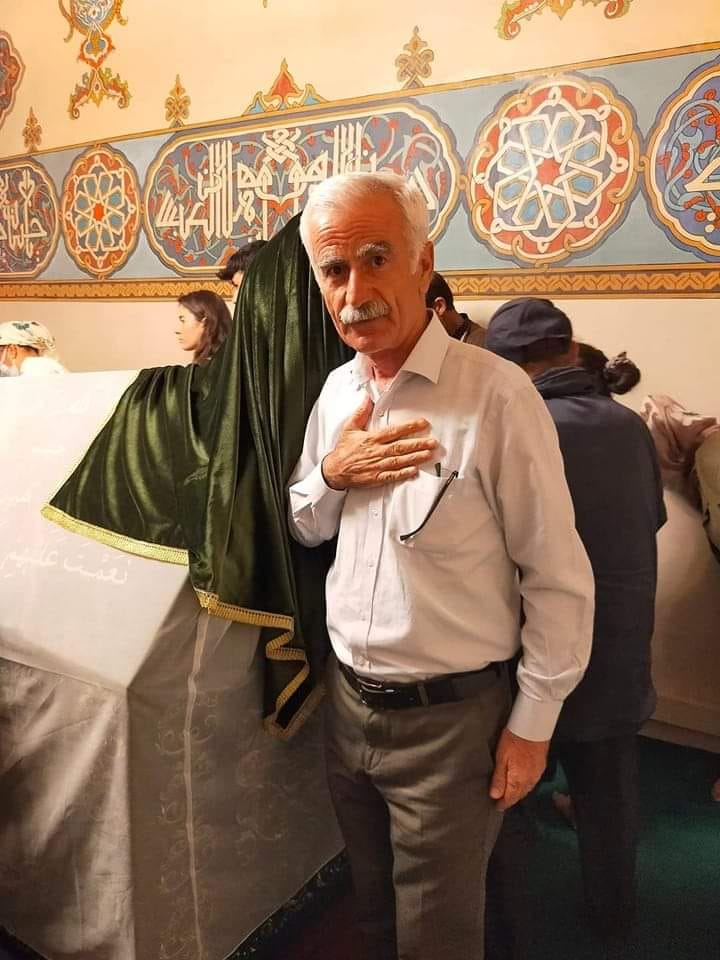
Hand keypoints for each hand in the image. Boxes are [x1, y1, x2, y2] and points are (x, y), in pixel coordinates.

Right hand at [322, 395, 436, 490]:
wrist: (334, 470)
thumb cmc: (343, 449)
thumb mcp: (349, 427)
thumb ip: (361, 413)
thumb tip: (367, 398)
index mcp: (371, 439)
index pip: (394, 431)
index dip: (409, 427)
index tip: (422, 423)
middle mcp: (376, 452)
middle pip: (400, 447)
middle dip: (418, 443)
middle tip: (432, 442)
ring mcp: (377, 466)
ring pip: (399, 461)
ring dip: (415, 457)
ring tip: (428, 454)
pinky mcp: (376, 478)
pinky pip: (392, 476)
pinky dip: (403, 474)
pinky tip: (414, 471)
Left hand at [489, 728, 548, 810]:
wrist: (533, 728)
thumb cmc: (514, 740)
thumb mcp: (501, 758)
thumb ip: (499, 778)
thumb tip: (494, 795)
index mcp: (518, 780)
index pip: (510, 798)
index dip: (503, 804)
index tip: (497, 807)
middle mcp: (529, 781)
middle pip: (519, 795)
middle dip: (510, 800)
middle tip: (502, 802)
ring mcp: (536, 774)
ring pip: (526, 789)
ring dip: (518, 793)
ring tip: (510, 794)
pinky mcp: (541, 767)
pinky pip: (532, 782)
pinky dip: (525, 785)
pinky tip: (522, 782)